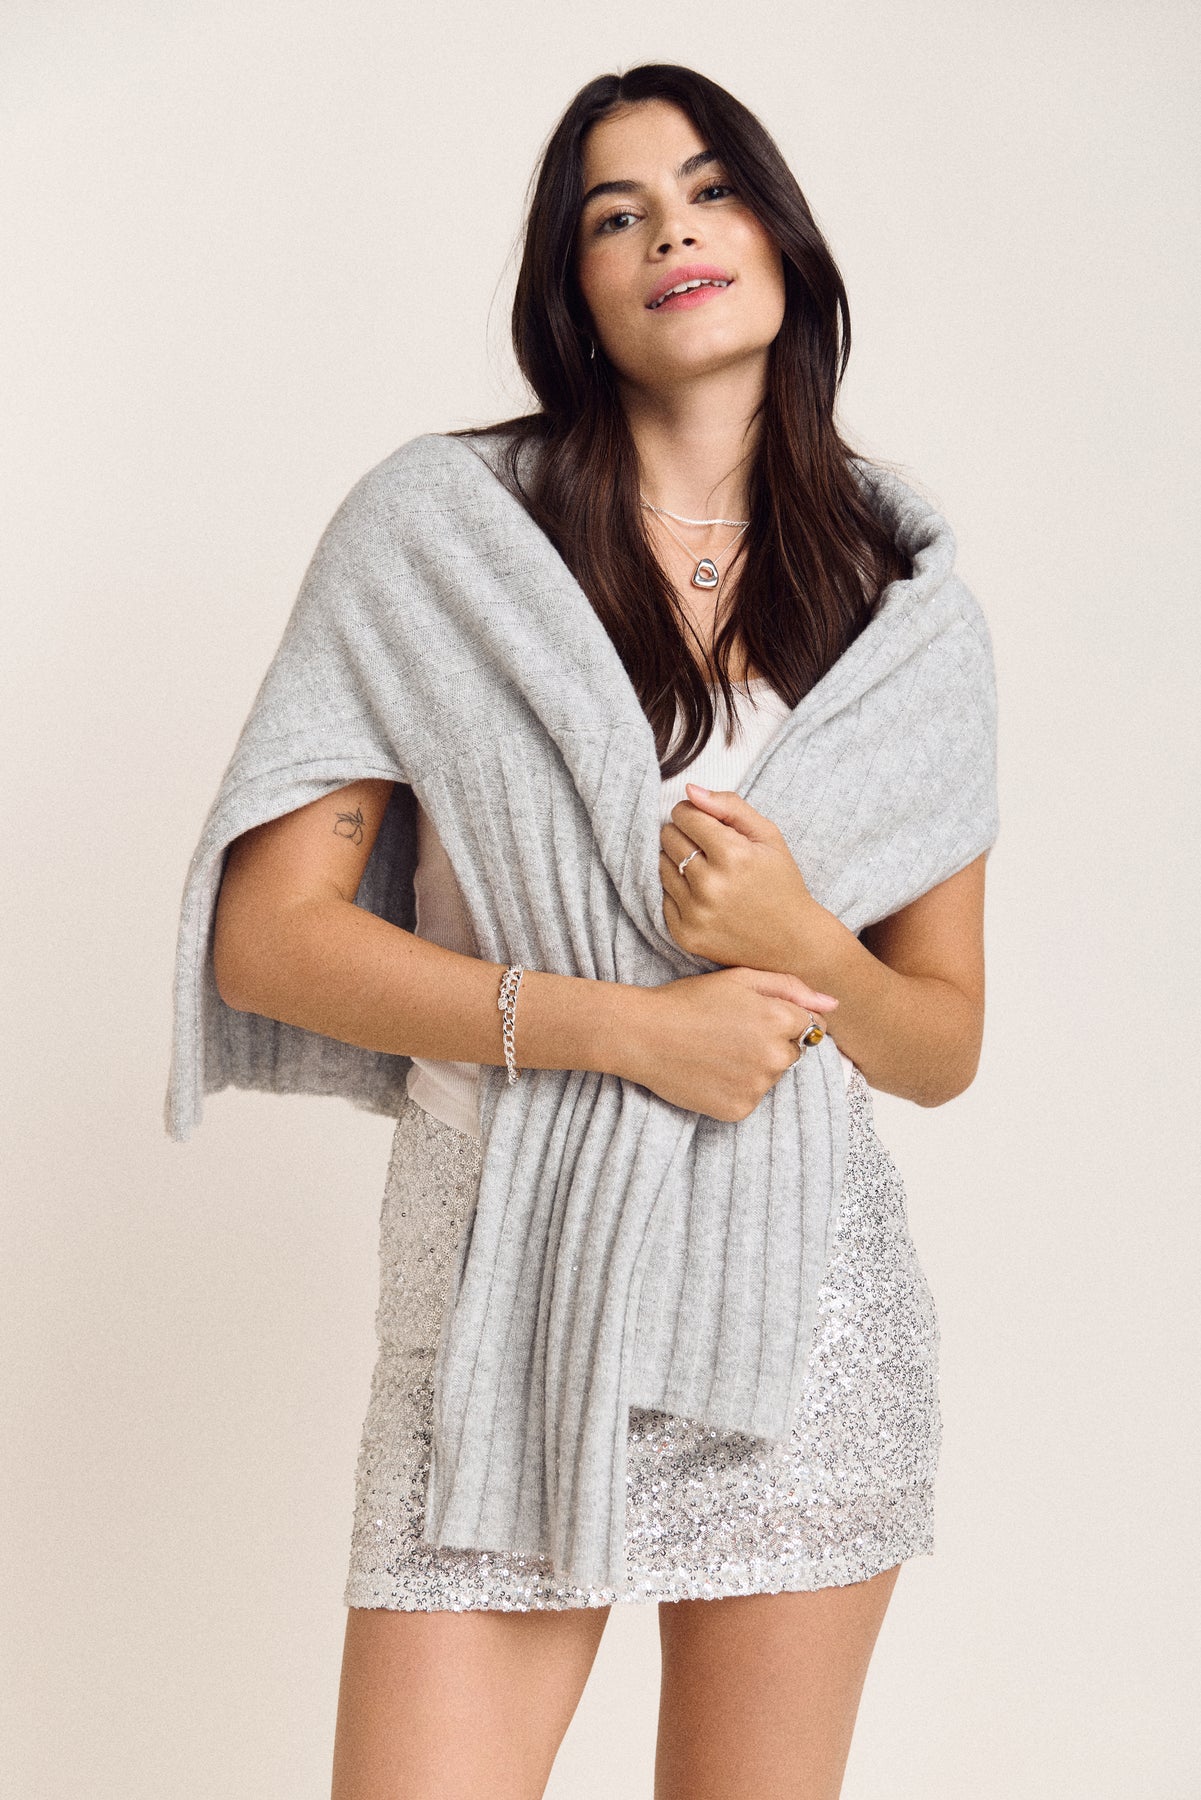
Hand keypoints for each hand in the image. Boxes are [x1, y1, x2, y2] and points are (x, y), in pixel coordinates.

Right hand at [621, 965, 838, 1122]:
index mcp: (780, 1020)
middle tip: (731, 1032)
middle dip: (772, 1044)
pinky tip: (710, 1072)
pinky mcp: (738, 1110)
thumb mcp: (740, 978)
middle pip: (793, 1053)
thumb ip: (792, 988)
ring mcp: (757, 1087)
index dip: (785, 1019)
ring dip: (754, 1067)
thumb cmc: (689, 1000)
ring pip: (771, 1077)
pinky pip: (750, 1099)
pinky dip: (735, 1088)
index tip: (755, 1018)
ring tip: (716, 1051)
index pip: (812, 1027)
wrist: (642, 1034)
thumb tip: (834, 1005)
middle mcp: (775, 1057)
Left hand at [659, 783, 822, 971]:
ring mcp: (695, 913)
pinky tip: (703, 896)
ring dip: (677, 862)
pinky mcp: (685, 934)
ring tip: (705, 871)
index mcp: (733, 855)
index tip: (706, 823)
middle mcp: (710, 885)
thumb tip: (689, 790)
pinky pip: (662, 897)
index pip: (684, 815)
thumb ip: (729, 806)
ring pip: (661, 865)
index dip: (693, 814)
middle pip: (668, 837)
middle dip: (684, 835)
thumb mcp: (768, 836)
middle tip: (707, 848)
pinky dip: (678, 892)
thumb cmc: (780, 882)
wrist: (791, 941)